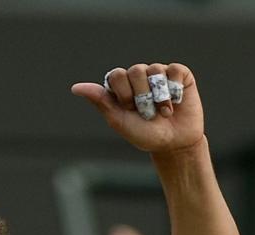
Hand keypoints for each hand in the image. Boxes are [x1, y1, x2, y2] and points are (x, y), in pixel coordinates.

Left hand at [72, 62, 203, 154]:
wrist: (174, 144)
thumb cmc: (145, 134)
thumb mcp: (120, 120)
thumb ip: (101, 101)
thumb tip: (75, 88)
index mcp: (122, 85)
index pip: (117, 75)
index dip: (124, 94)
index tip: (129, 110)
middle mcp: (140, 76)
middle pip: (135, 71)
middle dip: (142, 96)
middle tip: (147, 113)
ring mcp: (159, 73)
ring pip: (155, 70)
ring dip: (159, 97)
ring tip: (164, 112)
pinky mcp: (180, 74)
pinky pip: (174, 70)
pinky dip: (174, 89)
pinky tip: (176, 102)